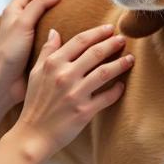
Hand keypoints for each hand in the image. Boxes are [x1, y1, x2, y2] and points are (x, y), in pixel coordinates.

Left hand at [0, 0, 66, 104]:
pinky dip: (58, 35)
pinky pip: (48, 38)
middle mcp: (18, 23)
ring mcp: (26, 38)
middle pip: (37, 6)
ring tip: (75, 18)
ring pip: (44, 22)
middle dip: (52, 3)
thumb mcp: (24, 23)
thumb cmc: (11, 52)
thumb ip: (40, 4)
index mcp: (12, 13)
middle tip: (71, 2)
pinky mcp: (33, 51)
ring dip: (57, 19)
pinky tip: (70, 37)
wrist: (5, 83)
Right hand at [13, 24, 133, 159]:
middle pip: (95, 53)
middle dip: (112, 43)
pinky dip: (117, 90)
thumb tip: (54, 31)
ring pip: (105, 73)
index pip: (79, 41)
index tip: (109, 28)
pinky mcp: (84, 111)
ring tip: (130, 58)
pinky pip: (107, 97)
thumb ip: (46, 51)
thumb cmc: (35, 103)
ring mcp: (75, 94)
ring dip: (120, 64)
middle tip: (123, 39)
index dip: (97, 32)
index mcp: (53, 64)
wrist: (33, 135)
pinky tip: (122, 85)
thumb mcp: (35, 73)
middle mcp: (64, 76)